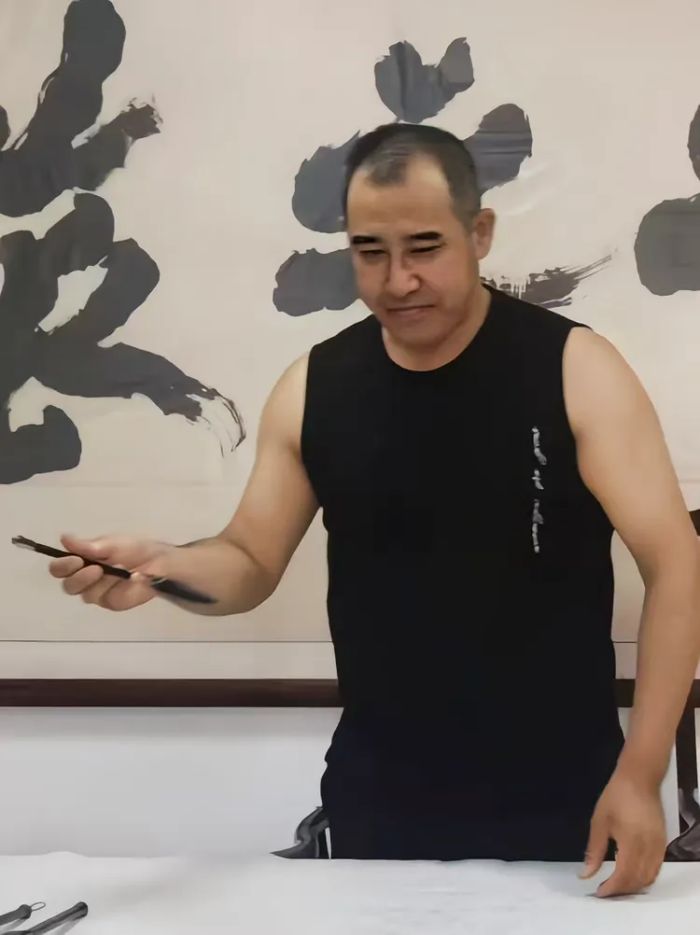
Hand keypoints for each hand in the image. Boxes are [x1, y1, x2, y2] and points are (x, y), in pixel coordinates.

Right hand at [49, 534, 173, 610]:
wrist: (159, 563)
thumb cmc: (136, 549)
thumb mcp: (112, 544)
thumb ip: (88, 546)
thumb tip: (64, 538)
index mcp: (84, 560)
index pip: (61, 567)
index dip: (62, 565)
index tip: (75, 560)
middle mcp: (87, 577)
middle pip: (67, 584)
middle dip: (76, 577)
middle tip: (93, 568)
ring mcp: (98, 591)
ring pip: (82, 593)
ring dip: (93, 582)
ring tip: (108, 571)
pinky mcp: (110, 602)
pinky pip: (101, 599)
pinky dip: (109, 589)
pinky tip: (123, 580)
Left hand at [581, 770, 666, 896]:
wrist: (639, 778)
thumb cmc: (616, 797)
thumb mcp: (599, 821)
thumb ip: (593, 850)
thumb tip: (585, 874)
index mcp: (631, 843)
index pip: (623, 876)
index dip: (611, 888)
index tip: (598, 892)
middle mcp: (649, 849)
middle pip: (637, 881)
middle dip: (621, 890)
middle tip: (605, 890)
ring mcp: (659, 847)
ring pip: (649, 877)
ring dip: (633, 886)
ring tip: (616, 885)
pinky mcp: (663, 843)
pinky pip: (656, 869)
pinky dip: (645, 877)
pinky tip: (632, 875)